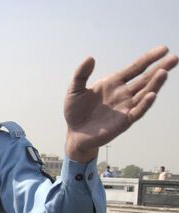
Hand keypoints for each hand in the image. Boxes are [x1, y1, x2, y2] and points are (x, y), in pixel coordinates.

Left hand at [64, 45, 177, 162]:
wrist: (74, 133)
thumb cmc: (75, 111)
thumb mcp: (75, 90)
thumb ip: (81, 74)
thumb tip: (90, 58)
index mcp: (114, 82)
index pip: (135, 68)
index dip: (149, 58)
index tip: (163, 48)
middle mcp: (123, 93)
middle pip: (145, 79)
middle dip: (160, 68)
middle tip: (174, 58)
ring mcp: (125, 107)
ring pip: (144, 93)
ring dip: (155, 84)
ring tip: (164, 72)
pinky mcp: (124, 121)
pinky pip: (137, 111)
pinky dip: (144, 104)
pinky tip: (151, 95)